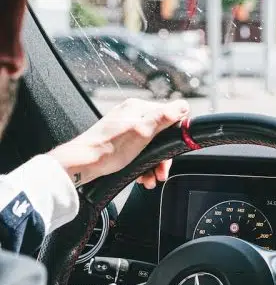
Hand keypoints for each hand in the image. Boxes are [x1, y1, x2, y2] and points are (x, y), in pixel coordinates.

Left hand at [48, 98, 189, 189]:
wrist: (83, 164)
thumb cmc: (109, 148)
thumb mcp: (142, 132)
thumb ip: (164, 118)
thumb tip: (184, 105)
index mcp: (138, 108)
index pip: (170, 117)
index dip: (174, 138)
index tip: (172, 154)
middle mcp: (132, 115)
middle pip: (161, 135)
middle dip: (162, 157)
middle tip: (161, 173)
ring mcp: (125, 128)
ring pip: (150, 146)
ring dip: (153, 165)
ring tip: (150, 179)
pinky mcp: (119, 141)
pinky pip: (139, 152)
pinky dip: (142, 165)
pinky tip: (140, 176)